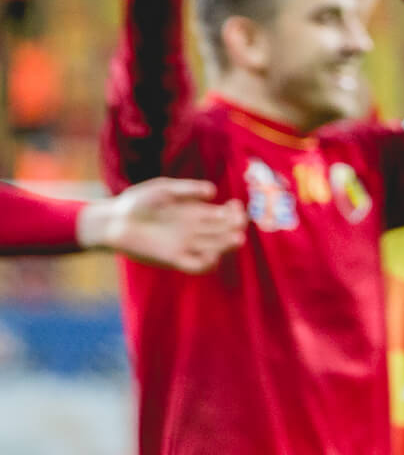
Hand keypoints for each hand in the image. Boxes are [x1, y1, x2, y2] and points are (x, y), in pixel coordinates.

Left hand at [78, 179, 244, 273]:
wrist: (112, 220)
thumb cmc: (136, 202)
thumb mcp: (163, 189)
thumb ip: (187, 189)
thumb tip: (213, 192)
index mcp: (195, 213)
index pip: (223, 215)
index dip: (234, 212)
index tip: (236, 204)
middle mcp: (194, 230)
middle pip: (223, 231)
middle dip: (235, 227)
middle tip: (239, 221)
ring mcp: (185, 245)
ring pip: (215, 248)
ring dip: (227, 245)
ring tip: (235, 238)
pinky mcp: (174, 259)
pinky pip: (197, 266)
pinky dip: (208, 263)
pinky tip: (213, 254)